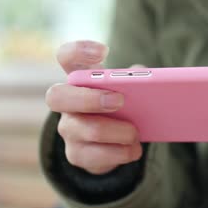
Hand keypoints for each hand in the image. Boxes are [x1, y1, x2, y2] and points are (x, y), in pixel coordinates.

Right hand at [45, 40, 142, 174]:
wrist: (114, 142)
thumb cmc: (121, 106)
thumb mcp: (130, 89)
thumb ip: (136, 80)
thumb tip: (149, 79)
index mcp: (79, 78)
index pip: (66, 57)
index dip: (78, 51)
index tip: (104, 51)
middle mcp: (66, 102)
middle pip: (58, 96)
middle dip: (90, 98)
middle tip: (120, 100)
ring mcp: (68, 129)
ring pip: (83, 129)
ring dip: (115, 131)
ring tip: (135, 132)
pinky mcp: (76, 154)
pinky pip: (93, 156)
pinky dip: (118, 153)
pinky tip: (133, 150)